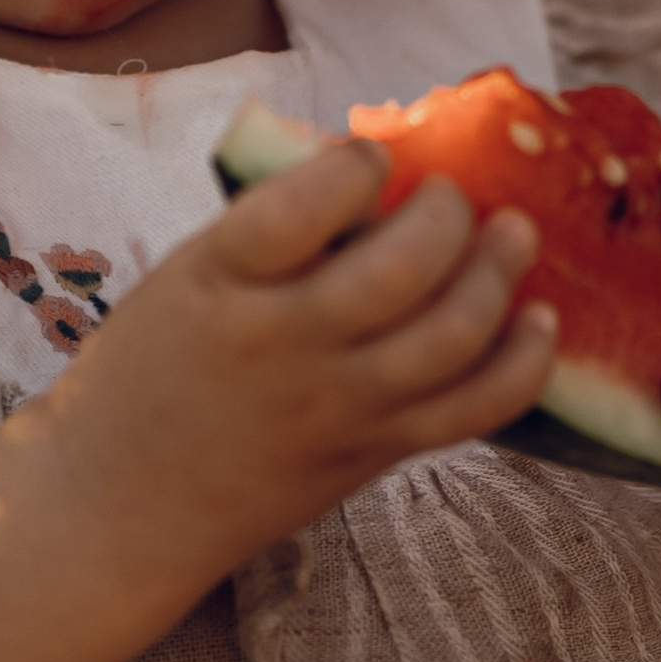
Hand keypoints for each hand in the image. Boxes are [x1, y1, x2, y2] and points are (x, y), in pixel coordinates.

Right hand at [47, 140, 558, 582]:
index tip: (372, 155)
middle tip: (450, 194)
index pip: (300, 210)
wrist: (120, 506)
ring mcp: (339, 407)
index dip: (355, 167)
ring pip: (452, 336)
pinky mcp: (376, 454)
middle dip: (446, 213)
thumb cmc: (150, 372)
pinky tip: (539, 318)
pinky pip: (474, 410)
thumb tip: (377, 169)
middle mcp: (285, 346)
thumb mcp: (183, 277)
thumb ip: (270, 230)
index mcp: (219, 284)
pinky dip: (523, 361)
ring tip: (513, 232)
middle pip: (400, 272)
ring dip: (499, 272)